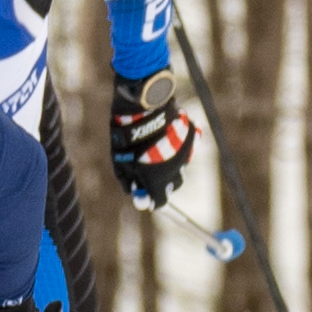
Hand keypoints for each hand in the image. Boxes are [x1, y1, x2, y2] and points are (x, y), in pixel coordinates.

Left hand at [110, 73, 196, 205]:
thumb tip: (133, 192)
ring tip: (154, 149)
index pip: (160, 200)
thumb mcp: (120, 164)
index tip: (146, 199)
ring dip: (170, 163)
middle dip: (163, 184)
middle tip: (151, 176)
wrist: (143, 109)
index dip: (152, 201)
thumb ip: (128, 182)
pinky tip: (165, 137)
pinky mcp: (191, 137)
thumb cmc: (128, 140)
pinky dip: (178, 146)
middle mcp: (176, 169)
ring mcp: (185, 152)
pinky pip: (187, 146)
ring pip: (180, 165)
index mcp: (158, 179)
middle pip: (173, 184)